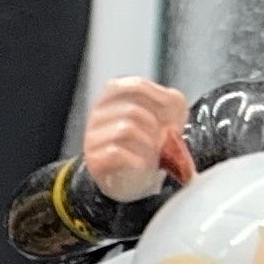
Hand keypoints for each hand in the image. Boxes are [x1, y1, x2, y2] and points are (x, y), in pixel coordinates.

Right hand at [81, 77, 195, 199]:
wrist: (136, 177)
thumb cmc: (149, 142)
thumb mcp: (167, 115)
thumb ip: (171, 100)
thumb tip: (168, 101)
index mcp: (113, 96)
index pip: (134, 85)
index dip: (157, 97)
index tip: (168, 114)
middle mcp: (98, 114)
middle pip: (132, 109)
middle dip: (154, 127)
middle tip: (162, 139)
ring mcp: (92, 137)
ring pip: (125, 129)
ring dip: (148, 144)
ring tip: (153, 153)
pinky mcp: (94, 159)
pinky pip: (116, 152)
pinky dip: (137, 160)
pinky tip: (141, 164)